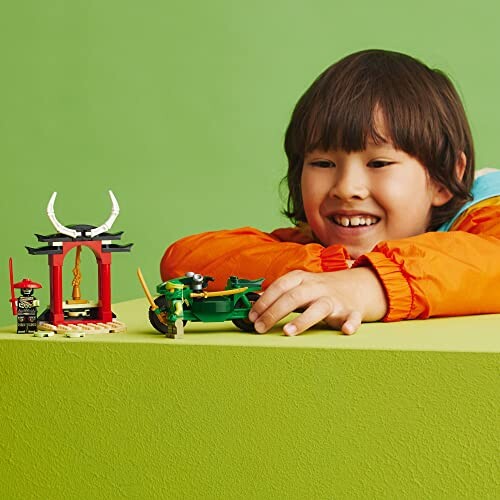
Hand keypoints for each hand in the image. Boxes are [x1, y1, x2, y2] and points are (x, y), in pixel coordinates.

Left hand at [248, 268, 387, 335]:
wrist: (355, 286)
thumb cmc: (318, 290)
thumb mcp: (298, 286)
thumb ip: (278, 294)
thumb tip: (252, 304)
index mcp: (301, 279)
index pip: (279, 287)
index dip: (264, 301)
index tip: (251, 316)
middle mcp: (316, 287)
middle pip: (294, 297)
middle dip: (274, 312)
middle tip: (259, 327)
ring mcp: (334, 299)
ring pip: (319, 308)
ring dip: (303, 320)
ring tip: (287, 332)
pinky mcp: (351, 311)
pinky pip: (353, 318)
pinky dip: (351, 324)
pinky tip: (346, 330)